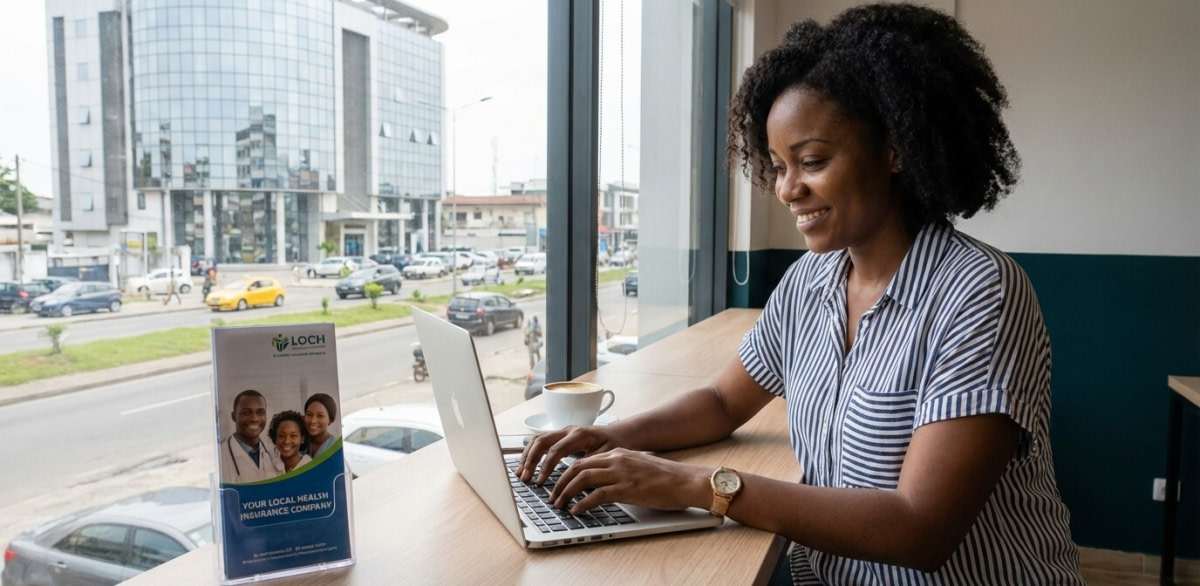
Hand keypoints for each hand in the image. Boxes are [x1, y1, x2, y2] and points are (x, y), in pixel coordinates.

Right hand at [516, 425, 622, 484]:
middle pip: (542, 441)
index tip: (541, 481)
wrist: (620, 434)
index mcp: (579, 435)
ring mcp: (563, 432)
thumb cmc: (615, 445)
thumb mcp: (607, 456)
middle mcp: (568, 430)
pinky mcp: (560, 437)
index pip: (556, 450)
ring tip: (520, 473)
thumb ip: (591, 465)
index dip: (546, 466)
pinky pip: (541, 441)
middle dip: (530, 460)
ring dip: (527, 456)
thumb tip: (576, 481)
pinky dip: (531, 453)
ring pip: (538, 439)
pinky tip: (526, 465)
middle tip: (524, 478)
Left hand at [549, 449, 709, 514]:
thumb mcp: (637, 468)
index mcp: (618, 453)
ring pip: (582, 478)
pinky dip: (583, 503)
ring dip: (566, 493)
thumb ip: (618, 471)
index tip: (557, 485)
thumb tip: (600, 485)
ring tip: (559, 505)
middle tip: (553, 497)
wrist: (687, 481)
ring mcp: (622, 473)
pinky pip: (597, 494)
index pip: (583, 460)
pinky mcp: (628, 488)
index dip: (566, 473)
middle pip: (577, 467)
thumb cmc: (666, 478)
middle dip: (560, 483)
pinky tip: (577, 511)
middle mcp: (617, 459)